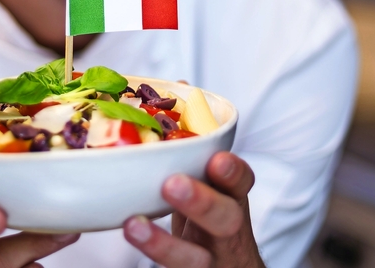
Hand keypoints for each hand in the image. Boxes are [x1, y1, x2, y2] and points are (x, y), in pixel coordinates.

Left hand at [122, 152, 263, 267]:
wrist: (229, 266)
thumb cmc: (208, 218)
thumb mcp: (206, 188)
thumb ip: (187, 166)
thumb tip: (135, 121)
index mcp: (231, 199)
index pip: (241, 182)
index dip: (233, 172)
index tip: (217, 160)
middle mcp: (228, 229)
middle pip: (226, 219)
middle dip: (201, 201)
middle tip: (172, 184)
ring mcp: (210, 258)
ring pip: (196, 258)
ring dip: (164, 244)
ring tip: (134, 226)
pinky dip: (153, 256)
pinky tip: (133, 240)